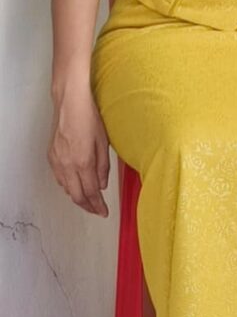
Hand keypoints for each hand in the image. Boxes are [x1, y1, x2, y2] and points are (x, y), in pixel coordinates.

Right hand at [47, 74, 109, 216]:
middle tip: (98, 210)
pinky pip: (59, 178)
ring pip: (66, 188)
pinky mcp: (51, 156)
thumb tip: (102, 185)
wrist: (70, 104)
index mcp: (83, 162)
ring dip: (78, 197)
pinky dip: (68, 186)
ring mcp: (57, 160)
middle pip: (76, 195)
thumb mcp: (103, 144)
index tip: (104, 212)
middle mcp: (68, 164)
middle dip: (88, 206)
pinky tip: (76, 186)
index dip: (98, 205)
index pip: (91, 192)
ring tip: (89, 201)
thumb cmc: (90, 120)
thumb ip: (103, 167)